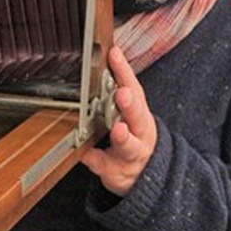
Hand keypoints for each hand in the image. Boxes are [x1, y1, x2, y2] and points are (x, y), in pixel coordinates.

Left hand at [81, 45, 157, 195]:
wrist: (147, 176)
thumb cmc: (135, 138)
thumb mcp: (132, 114)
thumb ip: (122, 89)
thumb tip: (108, 55)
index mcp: (140, 114)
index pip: (133, 88)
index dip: (124, 71)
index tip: (114, 54)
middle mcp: (139, 134)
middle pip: (137, 118)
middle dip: (130, 105)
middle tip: (123, 93)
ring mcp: (130, 155)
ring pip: (129, 146)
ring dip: (123, 137)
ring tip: (119, 130)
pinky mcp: (116, 172)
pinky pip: (105, 166)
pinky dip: (96, 160)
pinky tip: (84, 154)